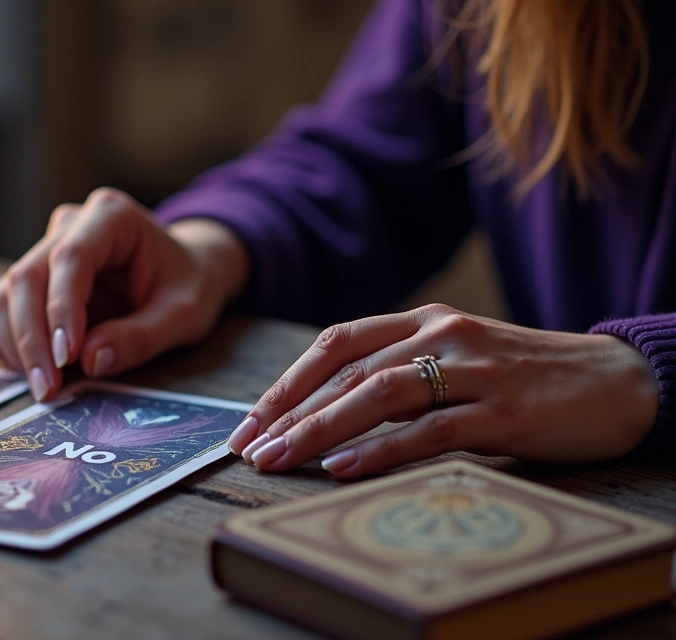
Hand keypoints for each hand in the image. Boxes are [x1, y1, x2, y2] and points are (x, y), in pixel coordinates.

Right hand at [0, 187, 248, 399]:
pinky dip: (4, 344)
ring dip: (16, 346)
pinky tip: (33, 371)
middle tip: (48, 390)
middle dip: (32, 339)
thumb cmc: (188, 285)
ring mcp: (42, 251)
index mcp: (110, 216)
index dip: (61, 309)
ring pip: (3, 295)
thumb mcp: (185, 315)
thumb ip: (142, 336)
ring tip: (48, 387)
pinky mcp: (29, 281)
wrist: (185, 273)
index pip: (70, 258)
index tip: (66, 359)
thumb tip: (91, 360)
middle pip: (26, 277)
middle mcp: (67, 226)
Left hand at [225, 304, 658, 476]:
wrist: (617, 381)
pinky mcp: (506, 411)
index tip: (249, 423)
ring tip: (280, 460)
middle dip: (289, 412)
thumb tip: (322, 414)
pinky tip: (342, 467)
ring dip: (320, 429)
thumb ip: (398, 374)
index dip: (286, 383)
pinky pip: (430, 429)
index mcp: (425, 320)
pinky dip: (380, 449)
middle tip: (249, 450)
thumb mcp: (455, 360)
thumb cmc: (522, 377)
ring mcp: (475, 370)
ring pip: (380, 395)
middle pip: (348, 371)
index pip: (336, 344)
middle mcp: (444, 335)